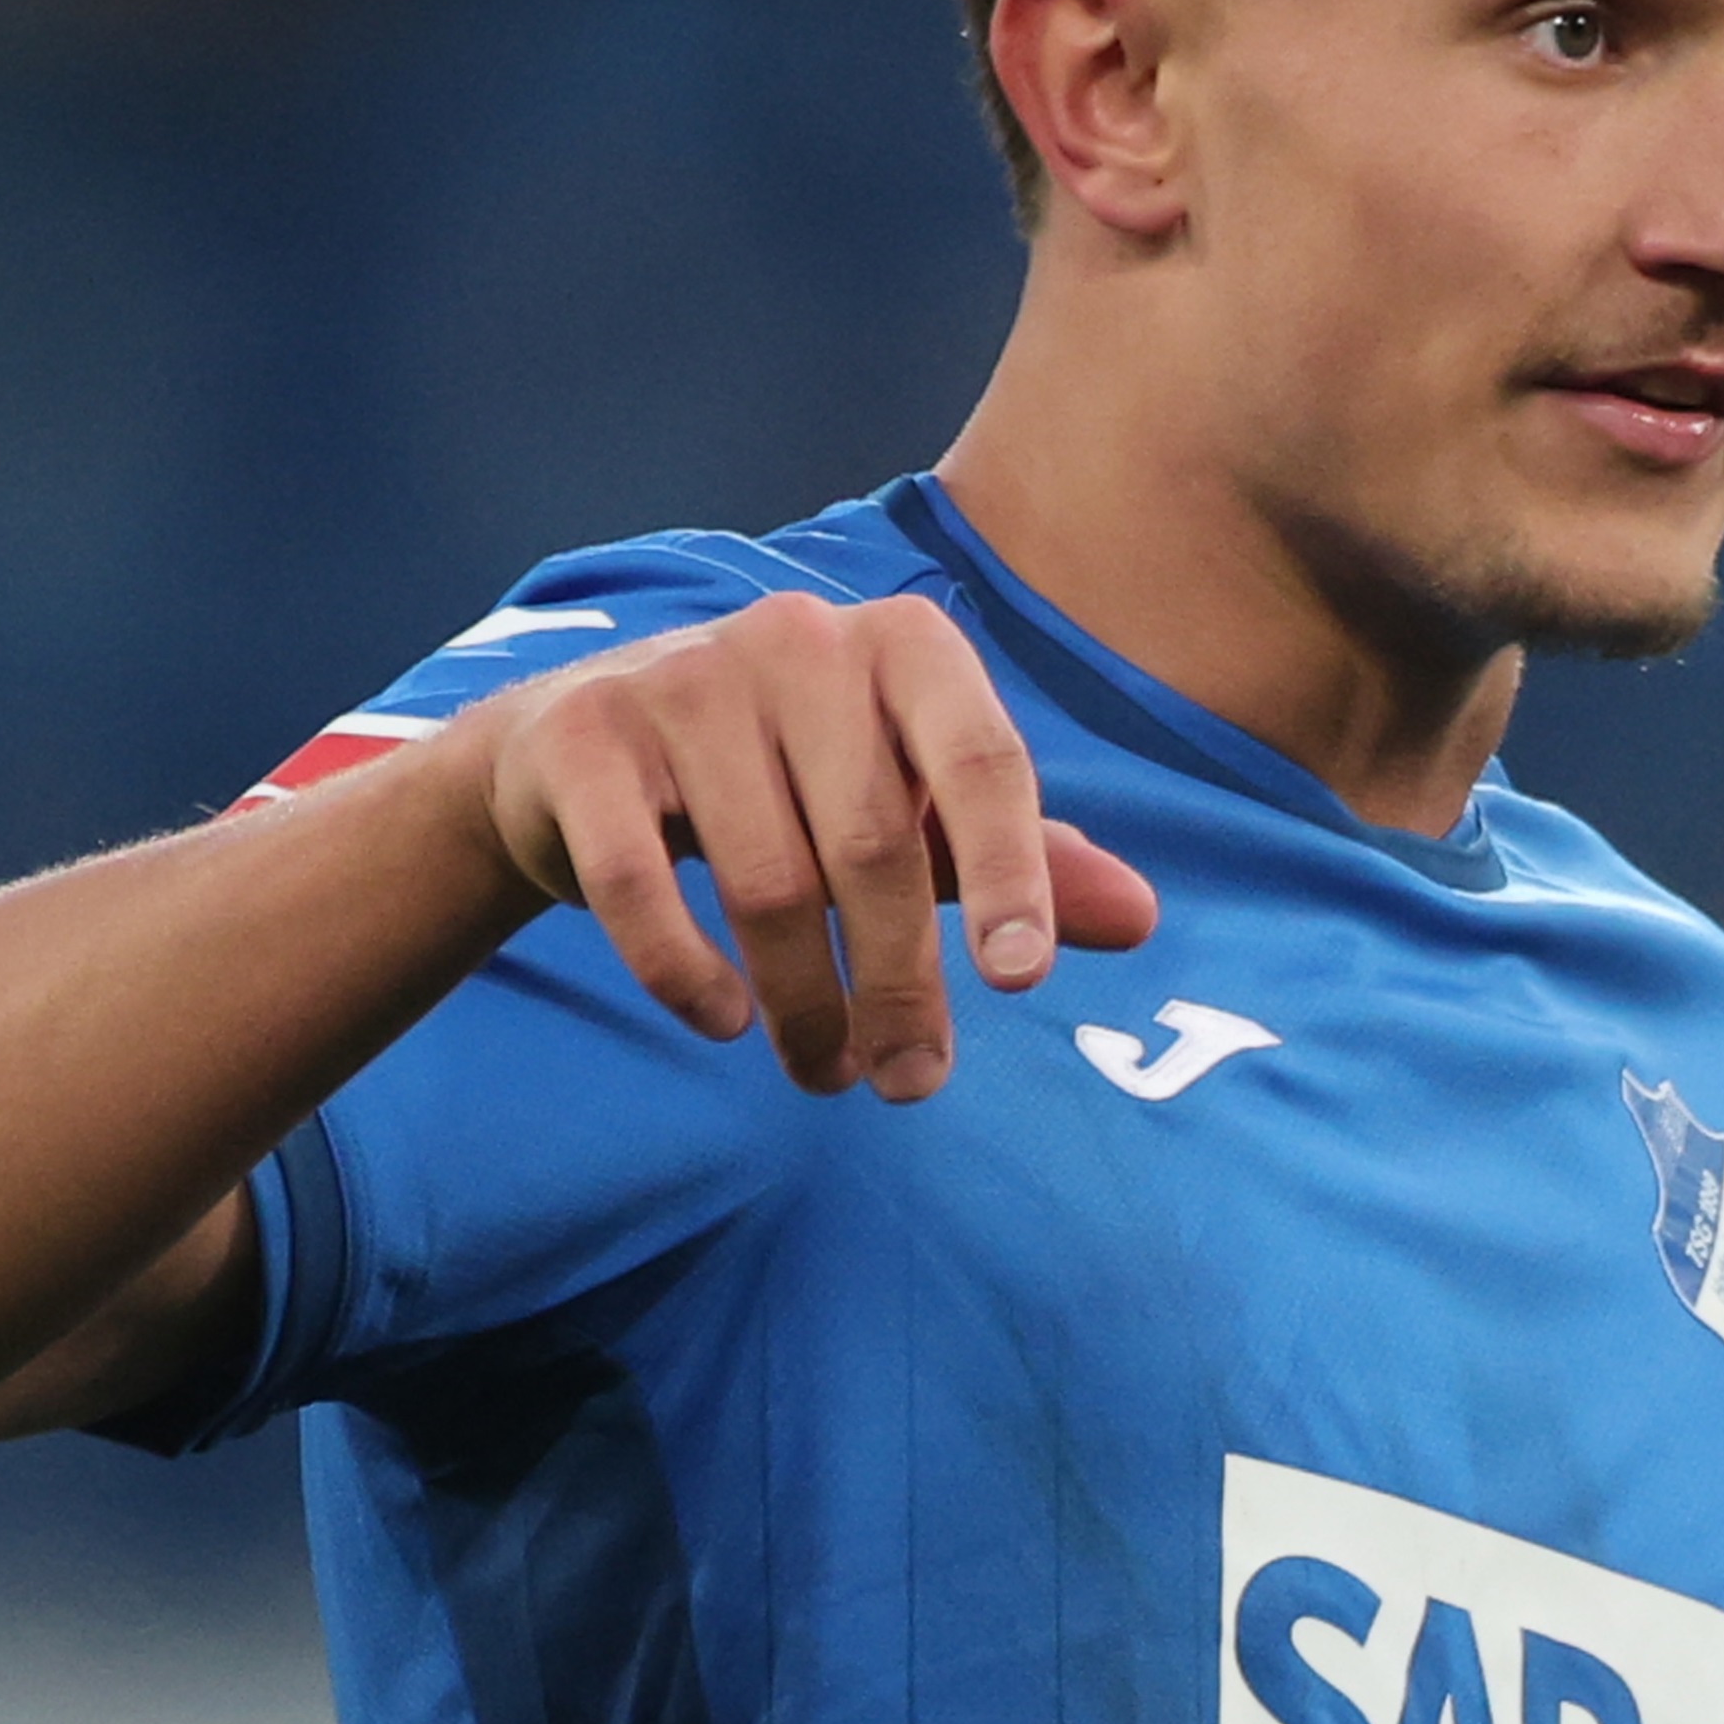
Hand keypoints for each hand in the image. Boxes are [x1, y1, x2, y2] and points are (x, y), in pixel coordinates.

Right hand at [455, 593, 1157, 1099]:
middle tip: (911, 1083)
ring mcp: (682, 681)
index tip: (1019, 981)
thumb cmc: (790, 778)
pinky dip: (686, 972)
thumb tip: (1140, 917)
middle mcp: (797, 640)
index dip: (1011, 874)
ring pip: (767, 880)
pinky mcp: (585, 741)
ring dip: (803, 1004)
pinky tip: (723, 1020)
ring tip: (825, 1071)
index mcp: (903, 645)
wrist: (582, 752)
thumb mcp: (911, 807)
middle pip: (873, 844)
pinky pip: (643, 885)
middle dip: (899, 983)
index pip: (981, 760)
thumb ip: (1016, 857)